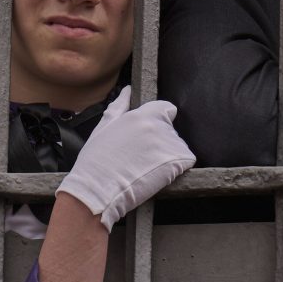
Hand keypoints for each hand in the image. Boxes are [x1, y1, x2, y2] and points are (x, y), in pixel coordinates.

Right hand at [59, 86, 195, 228]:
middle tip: (141, 159)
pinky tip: (157, 176)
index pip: (166, 109)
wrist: (97, 191)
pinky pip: (186, 161)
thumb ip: (119, 106)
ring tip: (146, 169)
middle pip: (171, 131)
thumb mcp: (103, 128)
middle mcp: (157, 126)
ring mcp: (168, 144)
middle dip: (161, 143)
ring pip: (178, 147)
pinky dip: (177, 169)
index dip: (160, 122)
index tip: (149, 138)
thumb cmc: (96, 163)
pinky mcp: (177, 161)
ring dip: (168, 158)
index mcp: (140, 115)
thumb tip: (127, 91)